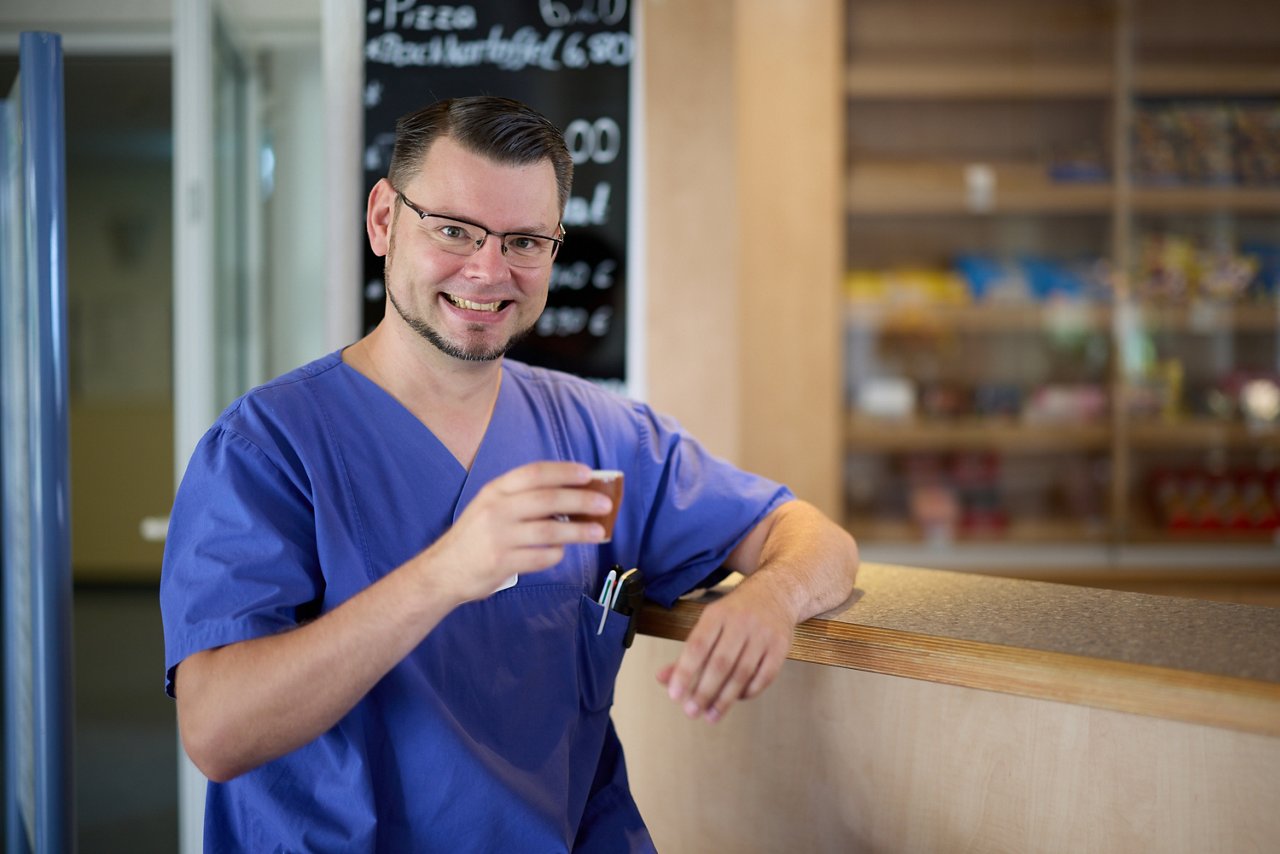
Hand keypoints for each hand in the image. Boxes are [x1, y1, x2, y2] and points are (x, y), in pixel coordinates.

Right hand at [415, 462, 610, 602]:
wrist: (443, 571)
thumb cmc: (475, 537)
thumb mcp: (490, 507)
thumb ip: (522, 499)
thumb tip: (570, 496)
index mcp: (495, 491)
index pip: (535, 473)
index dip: (564, 471)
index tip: (588, 473)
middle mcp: (496, 509)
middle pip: (548, 499)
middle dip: (581, 499)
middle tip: (604, 503)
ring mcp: (499, 536)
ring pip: (550, 529)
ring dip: (579, 530)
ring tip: (599, 532)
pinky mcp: (502, 562)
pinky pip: (541, 556)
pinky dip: (556, 554)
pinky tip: (561, 552)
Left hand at [656, 581, 794, 722]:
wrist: (775, 593)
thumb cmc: (735, 614)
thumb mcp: (709, 624)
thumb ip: (687, 652)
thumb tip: (663, 678)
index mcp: (717, 614)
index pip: (697, 646)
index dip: (684, 672)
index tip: (674, 695)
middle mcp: (741, 622)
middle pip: (720, 663)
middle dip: (704, 691)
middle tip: (691, 712)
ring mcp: (763, 634)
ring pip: (742, 673)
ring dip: (725, 699)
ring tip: (711, 715)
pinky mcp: (780, 647)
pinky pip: (764, 676)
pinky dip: (748, 692)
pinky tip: (736, 700)